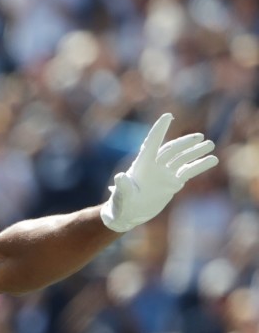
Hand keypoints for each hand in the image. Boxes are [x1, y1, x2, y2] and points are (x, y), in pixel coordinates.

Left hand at [100, 113, 217, 232]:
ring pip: (182, 159)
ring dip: (195, 152)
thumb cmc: (121, 205)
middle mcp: (154, 166)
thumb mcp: (122, 197)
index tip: (168, 116)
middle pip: (171, 150)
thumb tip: (120, 177)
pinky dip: (200, 166)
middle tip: (200, 138)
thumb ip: (123, 187)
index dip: (159, 130)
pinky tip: (213, 160)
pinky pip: (188, 171)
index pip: (151, 143)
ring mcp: (164, 174)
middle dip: (185, 143)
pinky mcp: (172, 183)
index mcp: (141, 165)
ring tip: (210, 145)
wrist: (128, 215)